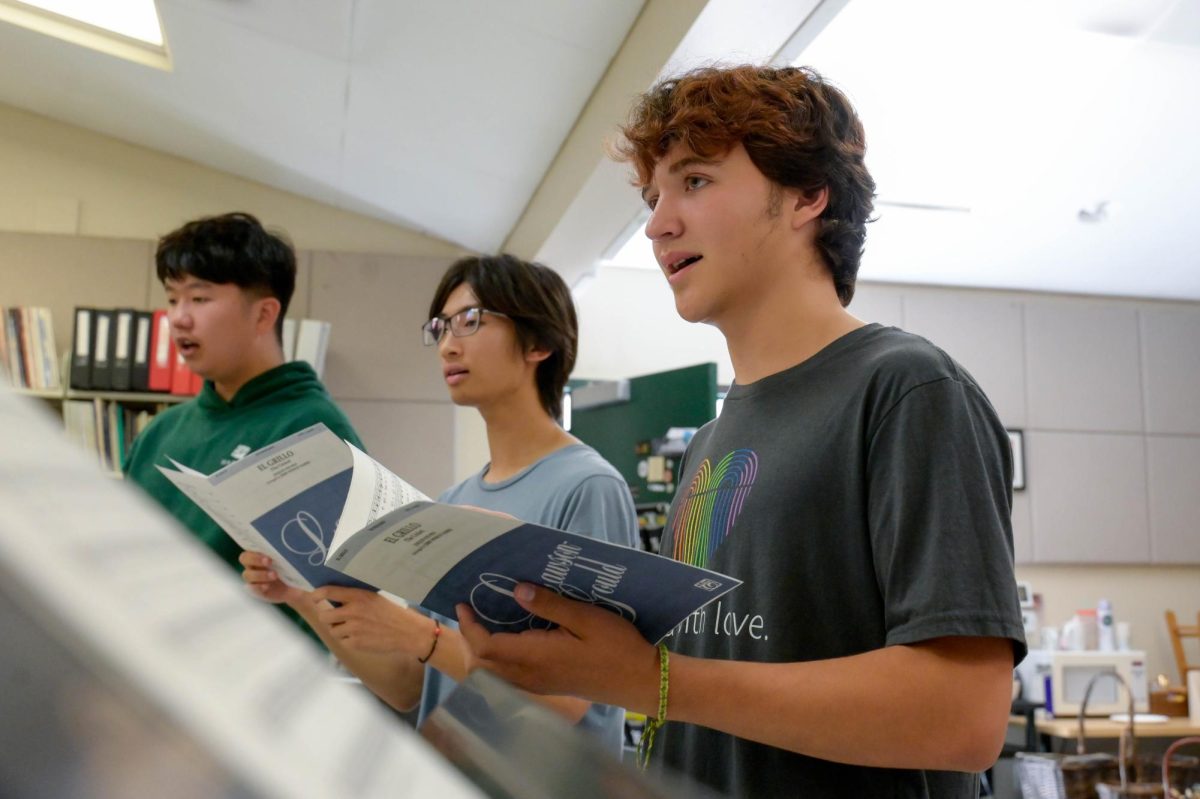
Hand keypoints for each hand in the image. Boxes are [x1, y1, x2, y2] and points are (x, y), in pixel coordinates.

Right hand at [239, 551, 306, 604]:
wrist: (297, 586)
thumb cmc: (294, 566)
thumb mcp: (292, 556)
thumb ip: (287, 549)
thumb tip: (293, 539)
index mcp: (260, 551)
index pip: (250, 545)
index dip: (255, 546)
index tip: (267, 549)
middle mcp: (254, 563)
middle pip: (245, 558)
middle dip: (255, 559)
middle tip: (269, 561)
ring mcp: (254, 577)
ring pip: (247, 574)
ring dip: (260, 574)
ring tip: (274, 576)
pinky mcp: (256, 589)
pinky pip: (251, 588)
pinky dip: (258, 587)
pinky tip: (267, 586)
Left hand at [311, 586, 434, 655]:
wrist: (408, 632)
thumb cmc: (391, 613)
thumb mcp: (373, 598)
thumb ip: (354, 598)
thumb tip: (333, 599)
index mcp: (358, 596)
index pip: (328, 592)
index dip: (316, 595)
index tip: (313, 597)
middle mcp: (353, 611)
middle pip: (324, 616)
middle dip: (328, 618)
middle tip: (336, 618)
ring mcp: (353, 629)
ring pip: (332, 631)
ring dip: (339, 631)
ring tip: (354, 629)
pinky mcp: (356, 644)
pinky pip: (342, 642)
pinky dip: (348, 641)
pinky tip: (361, 637)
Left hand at [457, 583, 658, 713]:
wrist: (638, 681)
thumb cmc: (616, 647)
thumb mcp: (586, 618)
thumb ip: (549, 604)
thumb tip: (516, 590)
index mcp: (535, 657)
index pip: (485, 647)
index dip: (469, 627)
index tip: (463, 603)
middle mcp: (529, 676)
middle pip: (481, 665)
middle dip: (469, 640)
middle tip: (471, 612)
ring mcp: (536, 685)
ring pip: (492, 675)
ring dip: (481, 651)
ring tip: (485, 623)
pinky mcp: (545, 687)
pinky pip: (507, 678)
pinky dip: (496, 660)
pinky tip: (510, 638)